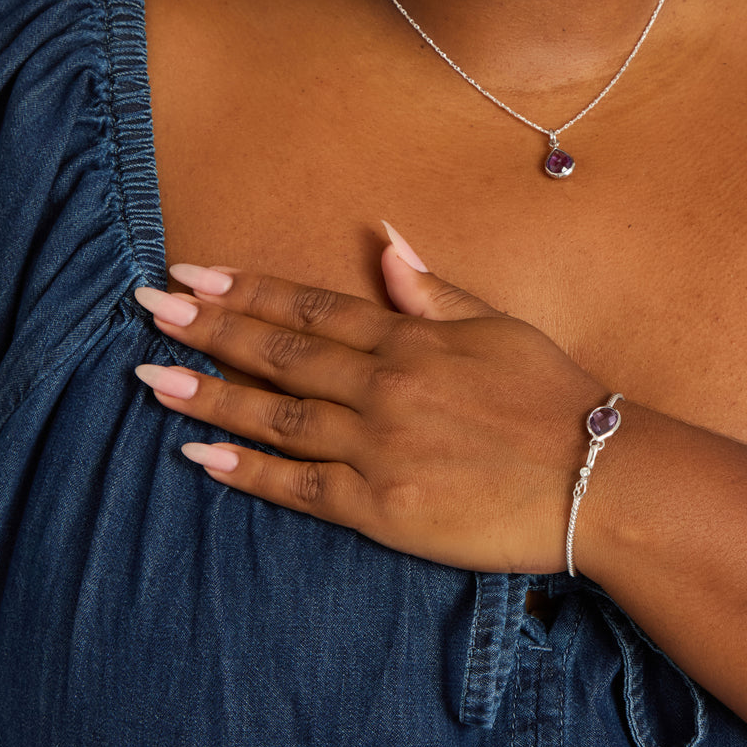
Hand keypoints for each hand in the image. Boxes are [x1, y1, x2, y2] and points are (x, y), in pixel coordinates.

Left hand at [133, 225, 607, 573]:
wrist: (598, 477)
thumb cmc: (554, 395)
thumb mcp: (498, 324)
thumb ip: (432, 288)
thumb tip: (384, 238)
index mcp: (412, 338)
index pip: (312, 308)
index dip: (248, 290)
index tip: (195, 274)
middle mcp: (385, 386)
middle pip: (280, 352)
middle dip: (208, 327)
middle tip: (148, 306)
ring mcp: (378, 447)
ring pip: (277, 415)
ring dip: (210, 393)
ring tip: (151, 377)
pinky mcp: (382, 507)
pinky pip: (300, 487)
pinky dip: (248, 470)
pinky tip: (200, 454)